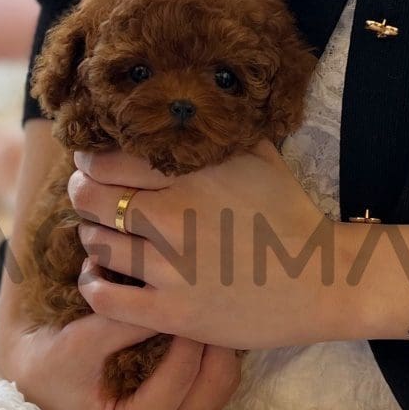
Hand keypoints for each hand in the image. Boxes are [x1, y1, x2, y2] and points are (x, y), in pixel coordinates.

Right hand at [0, 281, 240, 409]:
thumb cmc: (52, 366)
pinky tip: (201, 327)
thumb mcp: (77, 344)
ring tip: (207, 310)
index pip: (180, 377)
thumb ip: (119, 325)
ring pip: (221, 385)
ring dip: (219, 346)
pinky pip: (214, 384)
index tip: (187, 296)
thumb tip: (165, 299)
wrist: (37, 384)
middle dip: (215, 340)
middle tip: (207, 300)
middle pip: (215, 385)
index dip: (187, 332)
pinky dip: (214, 355)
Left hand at [68, 139, 352, 349]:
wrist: (325, 282)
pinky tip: (101, 276)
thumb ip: (216, 130)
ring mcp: (171, 267)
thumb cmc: (290, 215)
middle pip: (91, 197)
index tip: (93, 164)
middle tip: (90, 198)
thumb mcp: (259, 156)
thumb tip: (184, 99)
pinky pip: (104, 295)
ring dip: (91, 237)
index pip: (107, 159)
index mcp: (192, 173)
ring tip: (102, 235)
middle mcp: (175, 216)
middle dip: (83, 194)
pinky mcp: (172, 311)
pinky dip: (92, 282)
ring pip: (95, 243)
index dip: (90, 160)